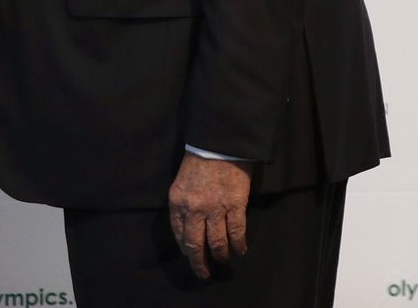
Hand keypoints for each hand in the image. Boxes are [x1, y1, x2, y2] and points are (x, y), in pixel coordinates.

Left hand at [167, 153, 251, 278]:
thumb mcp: (181, 182)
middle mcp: (194, 208)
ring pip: (217, 242)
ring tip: (223, 261)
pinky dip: (238, 246)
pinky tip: (240, 251)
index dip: (185, 249)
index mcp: (177, 201)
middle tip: (203, 273)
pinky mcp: (235, 205)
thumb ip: (183, 204)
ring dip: (220, 256)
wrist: (218, 144)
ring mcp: (215, 208)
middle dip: (199, 262)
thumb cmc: (199, 161)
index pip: (179, 233)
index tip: (190, 258)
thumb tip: (188, 228)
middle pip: (195, 244)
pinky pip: (236, 233)